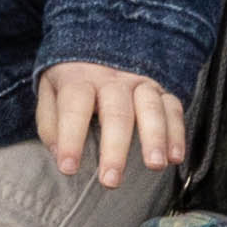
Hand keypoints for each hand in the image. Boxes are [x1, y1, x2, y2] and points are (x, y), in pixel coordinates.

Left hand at [37, 60, 187, 189]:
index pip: (74, 108)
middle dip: (115, 149)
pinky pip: (173, 108)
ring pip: (151, 107)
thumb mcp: (50, 92)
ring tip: (154, 165)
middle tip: (111, 180)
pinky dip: (177, 133)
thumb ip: (50, 122)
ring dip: (154, 138)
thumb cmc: (72, 81)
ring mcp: (139, 83)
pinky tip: (176, 157)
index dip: (71, 139)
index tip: (68, 168)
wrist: (100, 45)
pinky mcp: (161, 90)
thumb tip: (59, 153)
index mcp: (79, 79)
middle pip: (116, 112)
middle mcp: (112, 80)